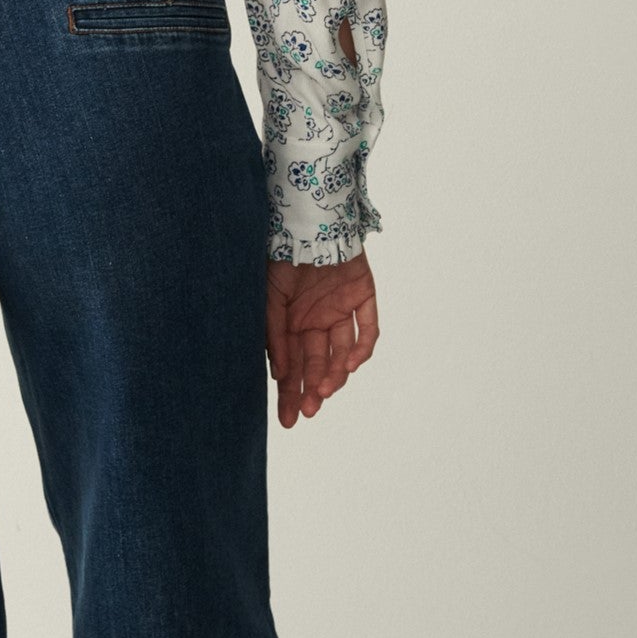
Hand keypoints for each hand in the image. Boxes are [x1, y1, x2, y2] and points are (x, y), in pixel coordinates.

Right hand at [265, 249, 378, 426]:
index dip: (290, 392)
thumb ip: (274, 334)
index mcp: (292, 321)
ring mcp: (341, 309)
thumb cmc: (281, 253)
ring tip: (326, 388)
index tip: (288, 419)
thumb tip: (281, 374)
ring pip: (342, 353)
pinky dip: (362, 349)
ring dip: (335, 374)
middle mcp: (317, 319)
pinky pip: (368, 329)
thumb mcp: (268, 296)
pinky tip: (349, 364)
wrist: (307, 218)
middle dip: (312, 389)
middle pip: (317, 363)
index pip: (293, 365)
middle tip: (308, 410)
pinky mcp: (363, 296)